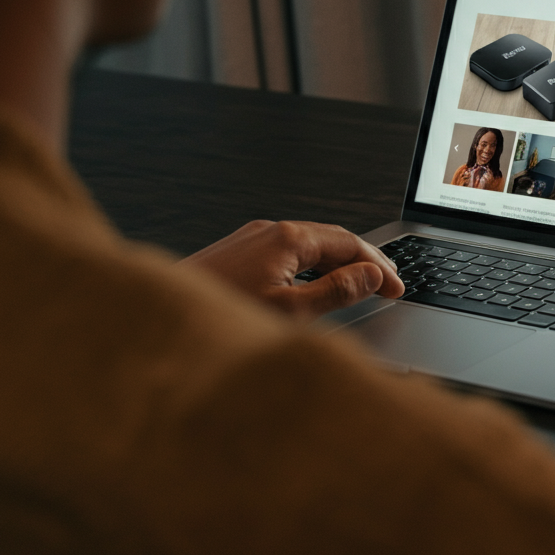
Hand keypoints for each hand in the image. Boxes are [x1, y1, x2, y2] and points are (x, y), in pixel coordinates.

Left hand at [182, 219, 404, 319]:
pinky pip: (287, 255)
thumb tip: (370, 276)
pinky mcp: (236, 255)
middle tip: (388, 286)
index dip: (379, 265)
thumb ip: (336, 292)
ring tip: (359, 288)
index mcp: (287, 238)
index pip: (349, 243)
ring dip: (338, 266)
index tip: (398, 287)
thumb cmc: (218, 317)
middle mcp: (269, 230)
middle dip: (363, 262)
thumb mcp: (290, 311)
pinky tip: (314, 288)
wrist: (156, 324)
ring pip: (309, 247)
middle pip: (331, 240)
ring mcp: (250, 240)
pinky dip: (312, 269)